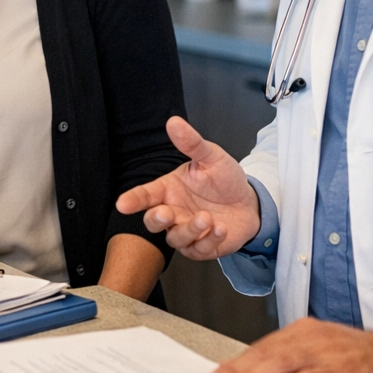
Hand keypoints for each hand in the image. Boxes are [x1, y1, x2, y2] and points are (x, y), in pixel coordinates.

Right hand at [115, 117, 258, 259]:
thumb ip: (192, 143)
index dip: (133, 200)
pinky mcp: (202, 248)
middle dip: (157, 219)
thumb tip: (174, 122)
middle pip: (153, 221)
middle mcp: (174, 212)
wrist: (249, 202)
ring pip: (176, 238)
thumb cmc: (224, 179)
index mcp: (169, 190)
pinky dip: (209, 241)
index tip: (122, 205)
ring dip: (189, 230)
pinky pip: (199, 250)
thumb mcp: (211, 157)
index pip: (145, 195)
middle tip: (167, 213)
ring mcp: (186, 232)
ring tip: (207, 218)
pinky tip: (222, 228)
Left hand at [206, 318, 372, 372]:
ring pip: (280, 364)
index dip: (233, 365)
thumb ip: (289, 362)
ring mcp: (324, 352)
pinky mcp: (340, 369)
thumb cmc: (354, 358)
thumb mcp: (317, 353)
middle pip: (264, 355)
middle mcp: (307, 338)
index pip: (259, 349)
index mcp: (299, 332)